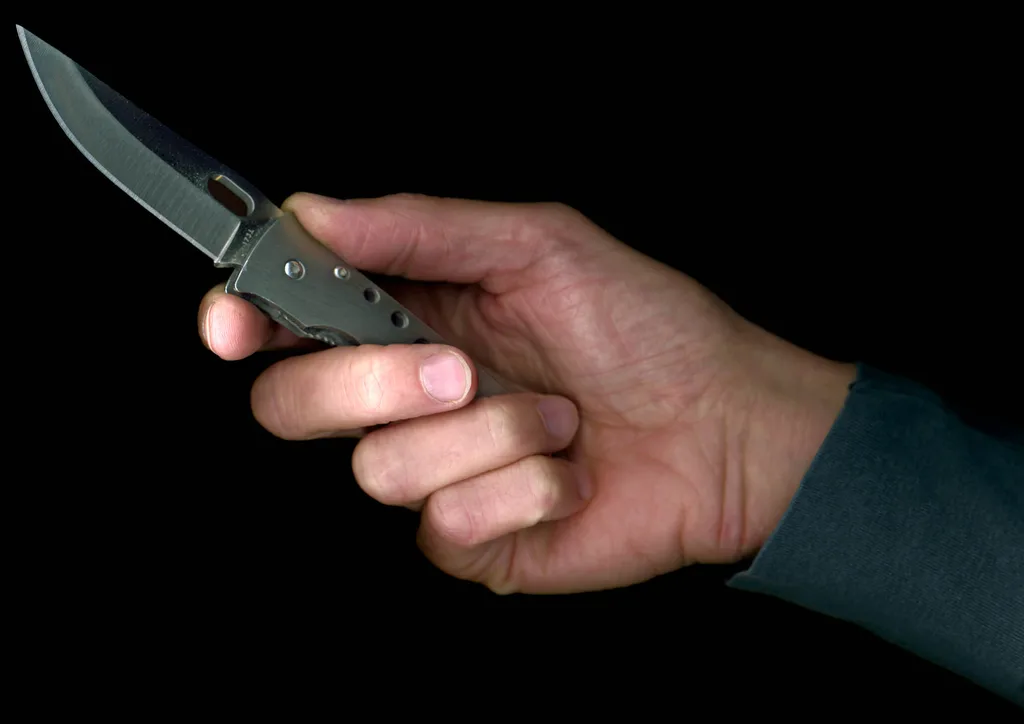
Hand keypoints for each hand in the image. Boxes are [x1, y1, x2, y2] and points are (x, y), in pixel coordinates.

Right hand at [198, 192, 854, 592]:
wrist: (725, 427)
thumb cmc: (646, 328)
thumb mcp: (539, 245)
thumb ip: (420, 229)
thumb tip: (314, 214)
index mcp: (410, 319)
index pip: (288, 323)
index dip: (244, 321)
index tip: (235, 323)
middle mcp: (408, 400)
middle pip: (294, 405)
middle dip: (368, 384)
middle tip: (455, 367)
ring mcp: (436, 475)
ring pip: (379, 470)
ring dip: (486, 435)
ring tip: (555, 417)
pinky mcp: (470, 540)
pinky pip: (446, 525)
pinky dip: (523, 488)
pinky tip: (568, 471)